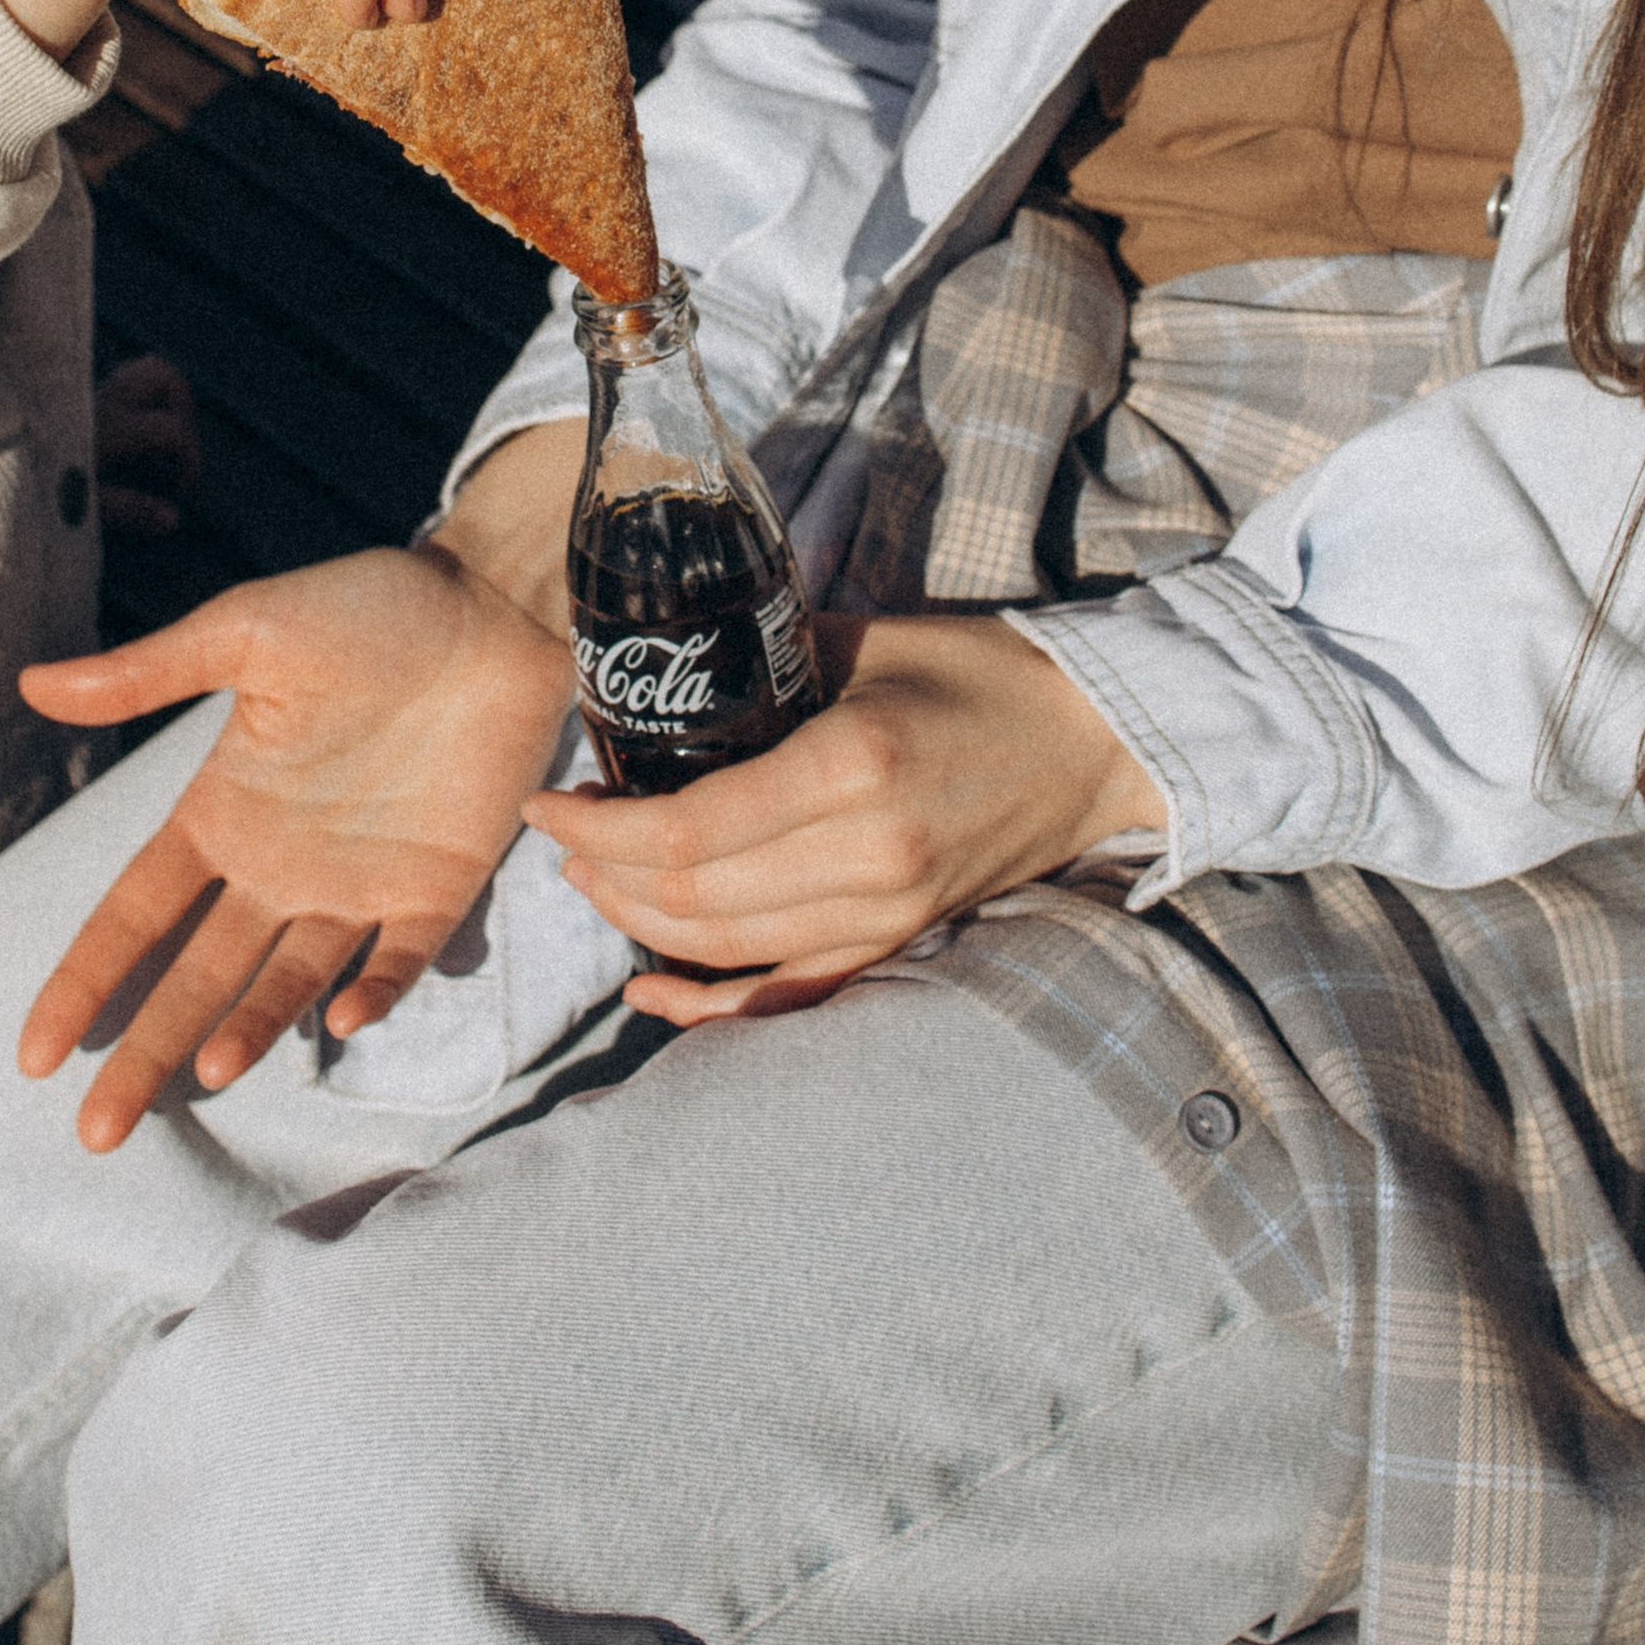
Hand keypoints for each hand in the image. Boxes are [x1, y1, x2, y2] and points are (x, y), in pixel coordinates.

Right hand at [16, 546, 575, 1149]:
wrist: (495, 603)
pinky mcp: (438, 885)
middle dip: (147, 1049)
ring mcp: (361, 882)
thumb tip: (35, 686)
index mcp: (226, 809)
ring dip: (249, 1027)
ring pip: (289, 981)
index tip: (33, 1053)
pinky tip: (340, 1023)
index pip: (137, 910)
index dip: (88, 978)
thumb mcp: (249, 631)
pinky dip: (373, 992)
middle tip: (97, 1134)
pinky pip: (401, 958)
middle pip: (199, 974)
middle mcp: (282, 863)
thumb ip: (151, 672)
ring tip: (211, 1073)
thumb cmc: (369, 606)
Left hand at [523, 614, 1163, 1025]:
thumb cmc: (979, 671)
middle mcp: (866, 855)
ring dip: (640, 925)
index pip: (692, 829)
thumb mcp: (865, 641)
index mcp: (851, 766)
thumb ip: (767, 658)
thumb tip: (668, 668)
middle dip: (605, 874)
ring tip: (593, 881)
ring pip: (726, 948)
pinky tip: (652, 992)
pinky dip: (711, 1003)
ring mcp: (887, 913)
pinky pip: (788, 995)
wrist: (1095, 741)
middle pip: (694, 898)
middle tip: (563, 839)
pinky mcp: (900, 942)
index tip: (548, 805)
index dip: (601, 830)